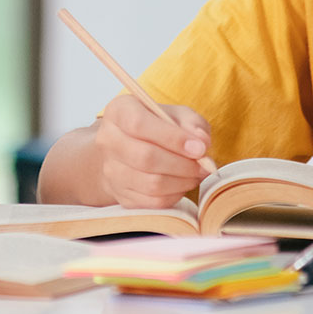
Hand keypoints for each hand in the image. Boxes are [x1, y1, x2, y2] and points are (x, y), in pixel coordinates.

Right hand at [92, 94, 212, 208]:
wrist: (131, 149)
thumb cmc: (159, 127)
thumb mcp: (177, 115)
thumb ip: (192, 123)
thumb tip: (202, 143)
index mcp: (119, 111)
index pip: (139, 124)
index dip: (172, 138)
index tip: (199, 148)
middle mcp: (108, 140)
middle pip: (145, 157)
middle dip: (183, 164)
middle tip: (204, 165)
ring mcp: (110, 170)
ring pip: (151, 183)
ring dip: (182, 181)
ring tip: (195, 174)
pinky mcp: (120, 194)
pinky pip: (152, 202)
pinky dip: (175, 195)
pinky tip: (182, 183)